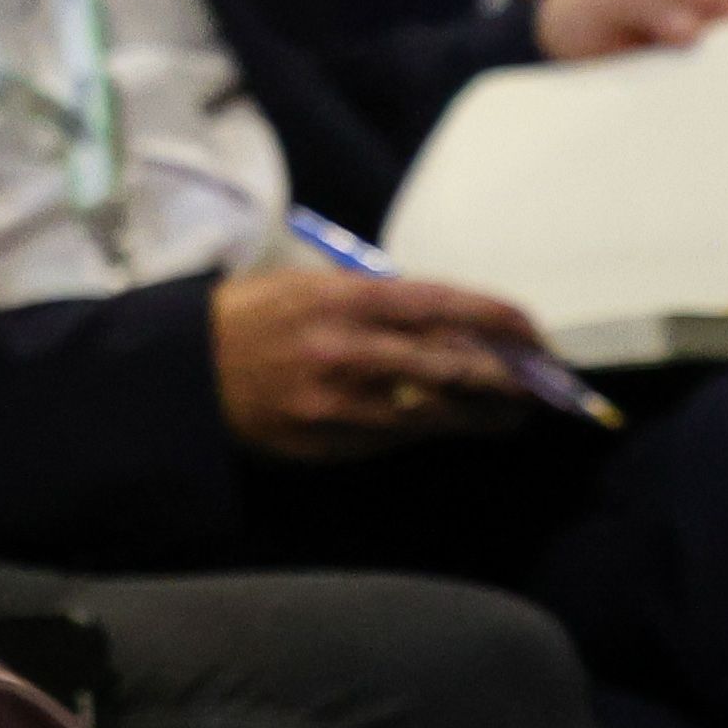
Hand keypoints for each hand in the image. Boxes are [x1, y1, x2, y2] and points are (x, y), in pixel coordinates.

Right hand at [209, 266, 553, 459]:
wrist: (182, 373)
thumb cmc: (250, 317)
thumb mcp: (310, 286)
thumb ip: (377, 300)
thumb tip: (450, 320)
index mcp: (346, 300)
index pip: (449, 307)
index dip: (504, 322)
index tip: (536, 334)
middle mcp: (350, 351)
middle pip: (458, 367)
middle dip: (512, 378)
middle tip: (545, 383)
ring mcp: (342, 403)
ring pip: (437, 413)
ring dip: (485, 415)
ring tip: (513, 414)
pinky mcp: (330, 441)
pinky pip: (398, 437)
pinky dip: (431, 430)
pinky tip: (450, 425)